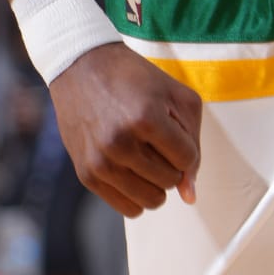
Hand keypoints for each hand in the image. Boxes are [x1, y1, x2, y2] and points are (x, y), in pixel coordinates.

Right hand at [50, 44, 202, 217]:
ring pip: (152, 200)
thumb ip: (193, 144)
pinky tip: (132, 171)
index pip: (186, 159)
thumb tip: (190, 195)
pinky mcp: (86, 174)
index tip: (173, 131)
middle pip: (170, 181)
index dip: (186, 148)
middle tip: (155, 141)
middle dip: (171, 164)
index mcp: (145, 118)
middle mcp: (120, 143)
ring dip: (156, 183)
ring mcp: (100, 162)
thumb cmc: (135, 79)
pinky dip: (137, 195)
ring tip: (145, 157)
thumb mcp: (176, 96)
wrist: (81, 66)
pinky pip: (128, 208)